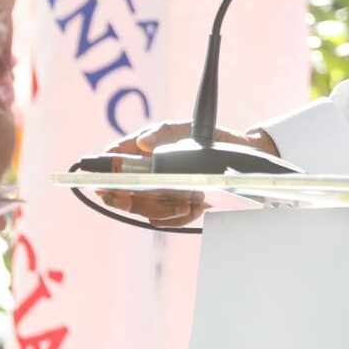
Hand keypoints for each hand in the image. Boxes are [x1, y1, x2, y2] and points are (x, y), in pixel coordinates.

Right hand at [88, 121, 280, 227]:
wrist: (241, 153)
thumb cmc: (208, 137)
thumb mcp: (186, 128)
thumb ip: (163, 132)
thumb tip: (143, 143)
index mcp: (143, 155)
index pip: (115, 169)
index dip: (107, 180)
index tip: (109, 187)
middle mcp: (148, 176)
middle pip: (127, 197)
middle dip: (132, 202)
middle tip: (145, 201)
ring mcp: (162, 194)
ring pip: (147, 212)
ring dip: (163, 211)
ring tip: (187, 203)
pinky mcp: (178, 207)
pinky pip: (168, 220)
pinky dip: (179, 217)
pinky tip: (194, 208)